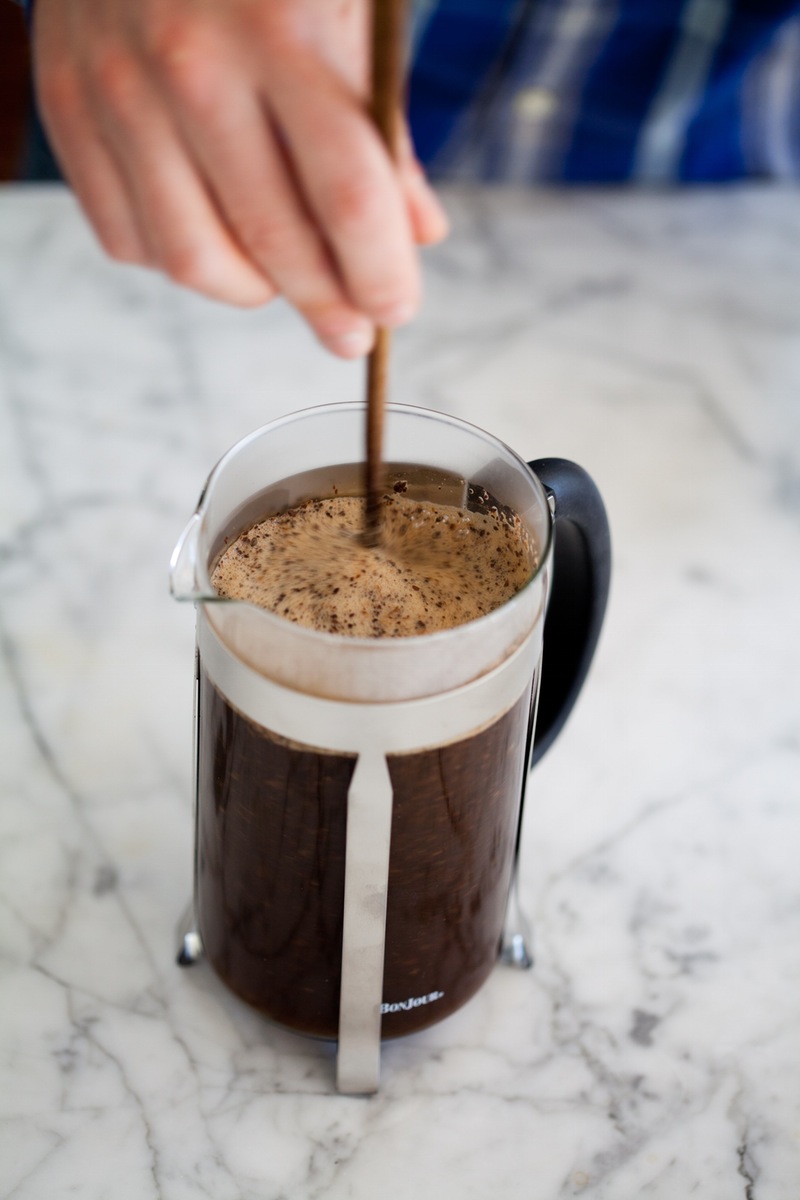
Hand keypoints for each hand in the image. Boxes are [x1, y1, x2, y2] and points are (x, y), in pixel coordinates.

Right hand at [32, 0, 448, 356]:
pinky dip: (180, 261)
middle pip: (274, 240)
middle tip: (351, 331)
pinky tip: (213, 236)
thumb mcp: (346, 8)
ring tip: (279, 283)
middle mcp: (191, 64)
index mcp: (281, 28)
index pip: (346, 193)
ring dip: (252, 293)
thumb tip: (419, 233)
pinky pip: (129, 239)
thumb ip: (381, 125)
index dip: (379, 272)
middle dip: (327, 305)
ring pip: (193, 260)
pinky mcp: (67, 109)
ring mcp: (118, 90)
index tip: (396, 310)